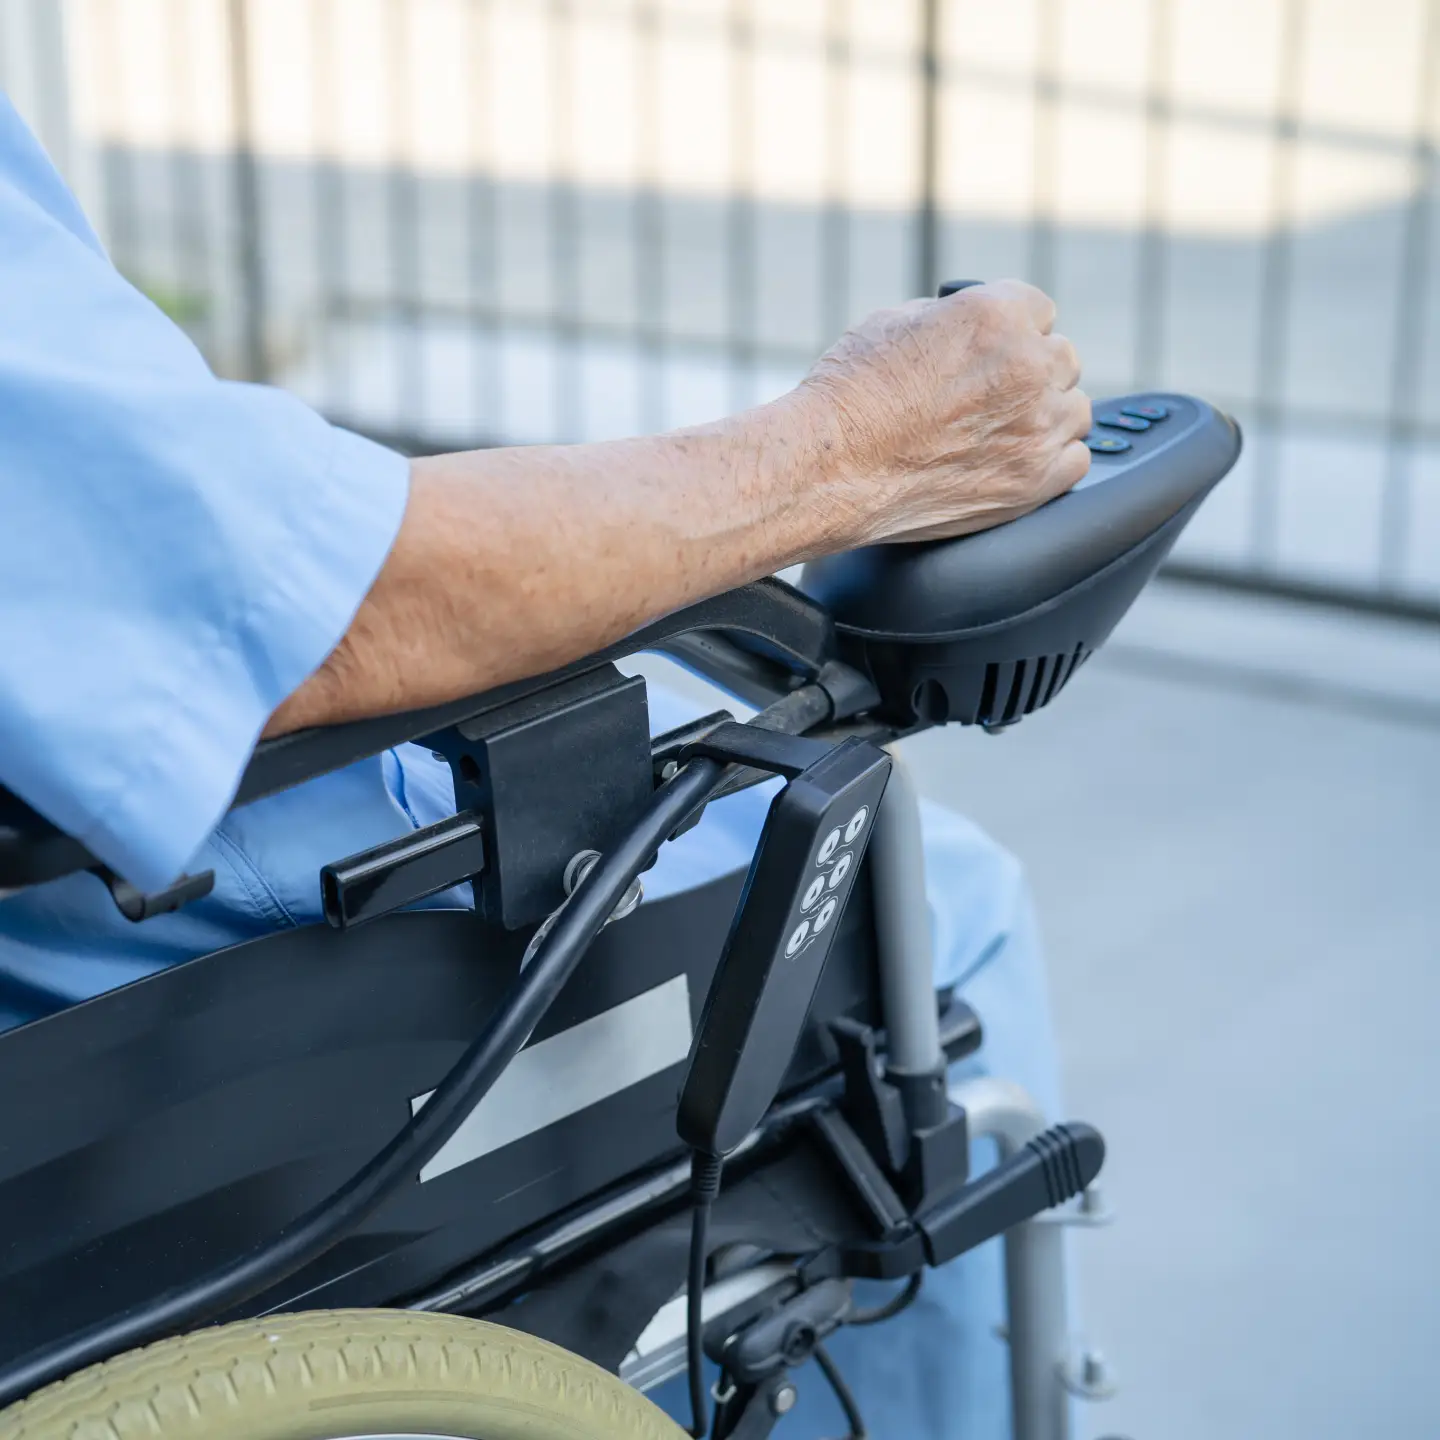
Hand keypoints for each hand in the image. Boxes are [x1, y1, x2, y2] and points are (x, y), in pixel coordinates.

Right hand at [787, 278, 1090, 546]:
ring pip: (1074, 409)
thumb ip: (952, 320)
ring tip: (1001, 431)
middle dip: (1031, 373)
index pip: (1040, 310)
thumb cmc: (848, 398)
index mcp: (997, 315)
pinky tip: (1014, 461)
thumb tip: (967, 329)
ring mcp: (1036, 428)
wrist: (829, 469)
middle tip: (991, 396)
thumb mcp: (894, 323)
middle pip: (1062, 359)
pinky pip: (1075, 460)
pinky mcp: (1033, 482)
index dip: (1014, 332)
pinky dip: (1052, 460)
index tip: (997, 352)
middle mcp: (1027, 367)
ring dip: (1046, 416)